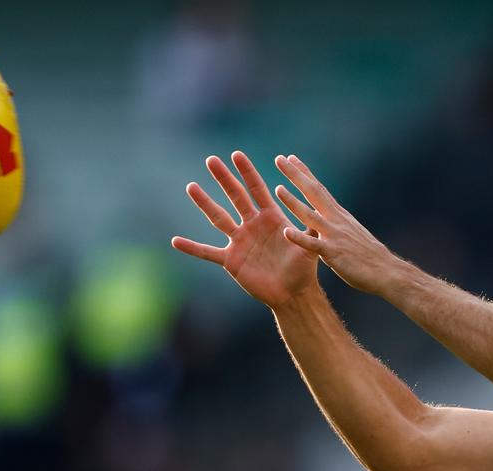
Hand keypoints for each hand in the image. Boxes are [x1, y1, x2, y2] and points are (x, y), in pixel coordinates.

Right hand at [172, 151, 317, 308]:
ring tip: (191, 186)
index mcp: (270, 217)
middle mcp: (252, 225)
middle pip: (235, 197)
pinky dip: (192, 248)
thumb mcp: (309, 244)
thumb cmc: (303, 268)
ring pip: (218, 218)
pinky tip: (176, 241)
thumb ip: (310, 226)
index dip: (247, 172)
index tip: (236, 154)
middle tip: (211, 159)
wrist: (293, 293)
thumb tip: (317, 208)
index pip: (257, 189)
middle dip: (224, 178)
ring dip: (204, 203)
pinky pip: (208, 252)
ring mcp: (240, 242)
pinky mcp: (231, 260)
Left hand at [272, 154, 402, 296]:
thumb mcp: (350, 233)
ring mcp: (335, 235)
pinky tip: (286, 232)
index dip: (305, 173)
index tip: (292, 158)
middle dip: (296, 176)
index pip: (319, 189)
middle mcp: (336, 220)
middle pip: (314, 192)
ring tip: (277, 188)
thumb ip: (335, 225)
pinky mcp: (334, 253)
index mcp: (339, 215)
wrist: (386, 271)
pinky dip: (299, 238)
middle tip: (280, 159)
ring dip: (293, 202)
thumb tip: (323, 220)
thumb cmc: (368, 255)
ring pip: (310, 215)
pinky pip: (313, 245)